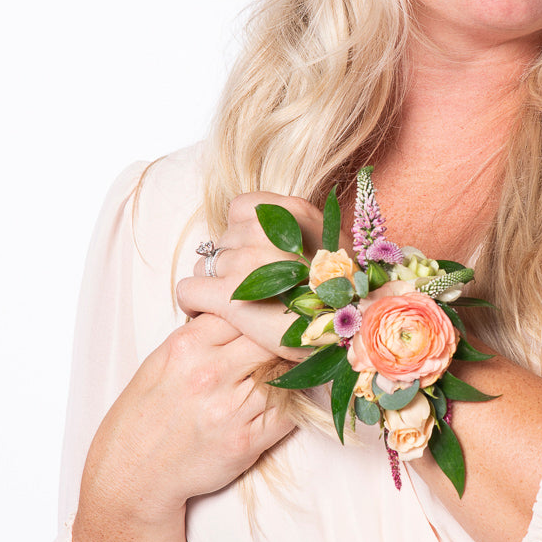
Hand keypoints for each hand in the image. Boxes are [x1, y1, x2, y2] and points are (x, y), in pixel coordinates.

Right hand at [79, 312, 293, 523]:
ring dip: (292, 370)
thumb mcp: (161, 361)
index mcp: (187, 347)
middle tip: (290, 342)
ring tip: (292, 369)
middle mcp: (209, 374)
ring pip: (284, 372)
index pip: (242, 310)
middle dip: (280, 339)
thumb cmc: (144, 415)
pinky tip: (288, 398)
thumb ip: (202, 335)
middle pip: (269, 338)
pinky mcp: (245, 442)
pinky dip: (294, 403)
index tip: (269, 318)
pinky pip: (288, 413)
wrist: (130, 474)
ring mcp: (228, 409)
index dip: (259, 314)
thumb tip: (242, 313)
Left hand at [177, 191, 328, 355]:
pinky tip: (206, 313)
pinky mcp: (227, 295)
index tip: (254, 256)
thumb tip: (259, 230)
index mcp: (292, 211)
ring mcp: (246, 261)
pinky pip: (188, 290)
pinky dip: (193, 303)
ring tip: (239, 305)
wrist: (353, 333)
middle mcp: (267, 230)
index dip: (242, 234)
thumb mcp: (329, 243)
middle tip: (255, 290)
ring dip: (215, 284)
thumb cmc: (343, 295)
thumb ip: (294, 228)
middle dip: (232, 264)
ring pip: (203, 265)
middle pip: (222, 240)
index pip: (240, 208)